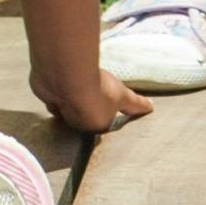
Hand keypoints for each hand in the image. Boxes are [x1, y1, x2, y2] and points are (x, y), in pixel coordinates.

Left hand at [36, 68, 150, 138]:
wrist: (65, 79)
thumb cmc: (91, 102)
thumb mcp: (103, 123)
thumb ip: (98, 125)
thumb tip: (86, 118)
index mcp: (119, 97)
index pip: (135, 104)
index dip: (143, 106)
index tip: (150, 106)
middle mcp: (103, 89)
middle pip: (105, 103)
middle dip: (101, 111)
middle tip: (99, 122)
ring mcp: (82, 86)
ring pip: (81, 103)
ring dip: (76, 110)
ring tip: (73, 119)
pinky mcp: (61, 87)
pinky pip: (60, 102)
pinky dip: (58, 106)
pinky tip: (55, 111)